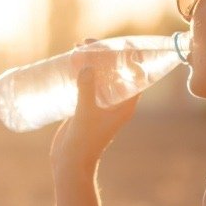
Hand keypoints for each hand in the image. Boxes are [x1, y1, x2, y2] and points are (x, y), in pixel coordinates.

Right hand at [50, 38, 141, 170]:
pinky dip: (81, 72)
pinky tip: (70, 63)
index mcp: (126, 105)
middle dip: (103, 55)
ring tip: (75, 49)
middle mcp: (117, 103)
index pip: (135, 75)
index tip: (114, 43)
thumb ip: (87, 89)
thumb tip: (86, 66)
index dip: (128, 57)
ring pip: (100, 76)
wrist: (71, 162)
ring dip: (91, 61)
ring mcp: (102, 104)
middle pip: (116, 71)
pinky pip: (88, 84)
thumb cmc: (84, 142)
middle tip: (86, 43)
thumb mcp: (86, 113)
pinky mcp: (87, 107)